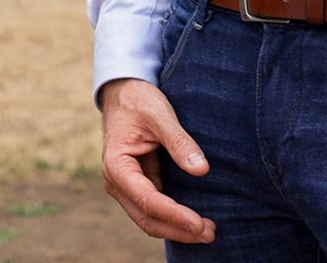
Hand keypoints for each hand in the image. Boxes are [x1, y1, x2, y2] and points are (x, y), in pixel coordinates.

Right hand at [100, 77, 214, 244]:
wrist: (124, 93)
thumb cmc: (138, 101)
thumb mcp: (159, 115)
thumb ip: (179, 142)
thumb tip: (202, 170)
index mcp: (116, 165)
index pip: (147, 200)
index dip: (174, 215)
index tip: (199, 223)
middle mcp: (117, 182)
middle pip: (147, 219)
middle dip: (178, 229)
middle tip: (210, 233)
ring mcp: (126, 187)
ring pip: (150, 220)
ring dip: (177, 229)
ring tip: (208, 231)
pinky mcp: (138, 186)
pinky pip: (155, 210)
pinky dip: (174, 219)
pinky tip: (195, 220)